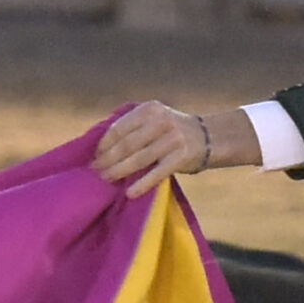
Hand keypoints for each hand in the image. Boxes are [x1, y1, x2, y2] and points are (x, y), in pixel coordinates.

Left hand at [91, 102, 254, 198]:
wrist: (208, 138)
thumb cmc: (171, 132)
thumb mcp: (154, 119)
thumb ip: (133, 127)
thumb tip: (101, 148)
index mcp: (150, 109)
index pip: (119, 127)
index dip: (104, 144)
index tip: (94, 156)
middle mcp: (161, 121)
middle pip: (126, 144)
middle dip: (108, 159)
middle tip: (95, 171)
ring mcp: (172, 139)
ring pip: (138, 158)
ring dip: (119, 171)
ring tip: (106, 179)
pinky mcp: (180, 157)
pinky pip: (156, 173)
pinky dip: (142, 183)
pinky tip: (130, 192)